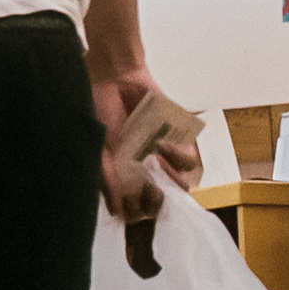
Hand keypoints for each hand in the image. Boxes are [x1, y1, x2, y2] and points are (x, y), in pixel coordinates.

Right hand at [93, 65, 200, 218]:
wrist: (116, 78)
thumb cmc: (100, 111)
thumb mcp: (98, 147)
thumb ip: (107, 178)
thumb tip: (115, 210)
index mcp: (125, 175)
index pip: (138, 206)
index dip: (139, 211)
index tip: (133, 206)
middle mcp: (147, 169)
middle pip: (163, 199)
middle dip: (159, 200)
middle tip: (151, 189)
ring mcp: (164, 156)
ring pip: (181, 183)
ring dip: (170, 179)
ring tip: (153, 161)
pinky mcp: (180, 140)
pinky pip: (189, 160)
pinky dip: (177, 156)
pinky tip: (161, 145)